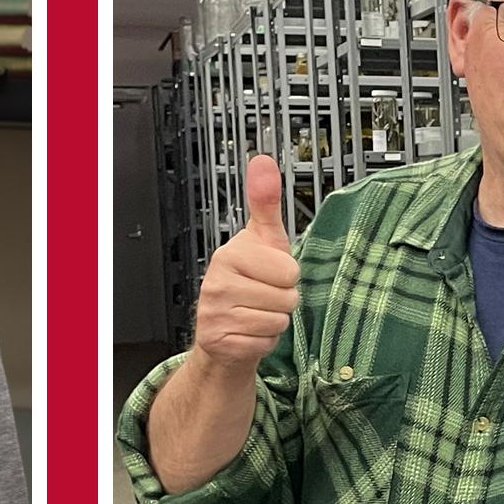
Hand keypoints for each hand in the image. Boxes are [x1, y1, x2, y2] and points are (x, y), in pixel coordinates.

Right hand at [189, 155, 299, 375]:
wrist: (224, 331)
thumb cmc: (250, 282)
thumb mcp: (263, 239)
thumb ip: (265, 201)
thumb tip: (262, 160)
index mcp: (229, 254)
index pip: (289, 271)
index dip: (287, 275)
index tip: (270, 274)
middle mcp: (216, 283)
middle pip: (286, 298)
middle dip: (283, 301)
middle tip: (264, 296)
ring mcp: (214, 314)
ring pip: (276, 321)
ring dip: (274, 322)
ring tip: (256, 313)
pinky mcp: (217, 342)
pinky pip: (264, 343)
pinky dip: (263, 342)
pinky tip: (249, 331)